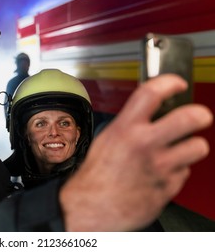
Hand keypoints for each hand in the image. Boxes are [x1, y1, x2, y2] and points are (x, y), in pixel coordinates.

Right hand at [60, 74, 212, 230]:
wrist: (90, 208)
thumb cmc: (94, 176)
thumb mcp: (106, 140)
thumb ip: (129, 125)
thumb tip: (149, 113)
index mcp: (125, 129)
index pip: (152, 93)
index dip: (170, 82)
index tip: (178, 84)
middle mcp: (145, 145)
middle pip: (190, 117)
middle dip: (200, 114)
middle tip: (199, 116)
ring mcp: (160, 167)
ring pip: (197, 147)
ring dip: (191, 146)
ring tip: (179, 149)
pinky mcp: (168, 187)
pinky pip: (184, 173)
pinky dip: (176, 171)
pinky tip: (161, 174)